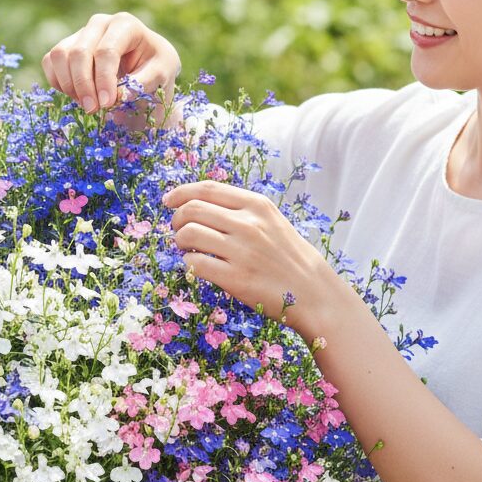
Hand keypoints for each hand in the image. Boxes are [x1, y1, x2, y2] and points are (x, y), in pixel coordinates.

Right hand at [41, 11, 181, 126]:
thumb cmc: (156, 67)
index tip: (108, 103)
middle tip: (93, 110)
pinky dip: (59, 83)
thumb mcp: (162, 73)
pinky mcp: (67, 46)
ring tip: (88, 104)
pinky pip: (50, 62)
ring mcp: (80, 33)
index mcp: (125, 24)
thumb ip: (143, 83)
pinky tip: (78, 96)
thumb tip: (119, 95)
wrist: (148, 66)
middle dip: (83, 85)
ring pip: (59, 56)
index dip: (104, 79)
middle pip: (79, 53)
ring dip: (69, 85)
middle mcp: (99, 23)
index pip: (106, 51)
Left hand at [162, 180, 336, 341]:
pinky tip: (197, 266)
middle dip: (176, 219)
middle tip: (178, 230)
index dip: (181, 192)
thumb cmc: (288, 256)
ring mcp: (241, 251)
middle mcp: (248, 224)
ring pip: (188, 234)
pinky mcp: (236, 278)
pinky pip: (194, 264)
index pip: (207, 189)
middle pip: (192, 209)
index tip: (168, 200)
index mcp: (257, 205)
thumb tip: (197, 205)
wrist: (313, 292)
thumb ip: (240, 210)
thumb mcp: (271, 221)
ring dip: (179, 241)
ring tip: (187, 249)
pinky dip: (188, 264)